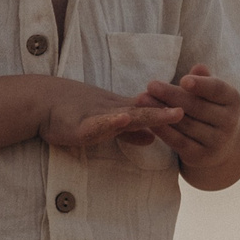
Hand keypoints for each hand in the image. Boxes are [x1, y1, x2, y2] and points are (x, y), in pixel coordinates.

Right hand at [36, 80, 184, 150]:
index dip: (172, 110)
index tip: (199, 108)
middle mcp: (113, 111)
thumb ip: (127, 131)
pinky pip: (97, 125)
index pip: (151, 110)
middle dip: (172, 111)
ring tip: (174, 113)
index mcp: (120, 112)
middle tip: (198, 108)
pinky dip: (111, 122)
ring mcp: (98, 117)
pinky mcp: (80, 126)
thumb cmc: (67, 114)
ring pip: (128, 116)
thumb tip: (152, 137)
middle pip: (147, 111)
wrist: (39, 103)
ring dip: (151, 114)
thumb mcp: (103, 124)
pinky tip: (123, 119)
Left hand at [139, 64, 239, 171]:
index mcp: (232, 99)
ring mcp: (216, 141)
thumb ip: (204, 80)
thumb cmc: (210, 109)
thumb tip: (198, 67)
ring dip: (162, 111)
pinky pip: (179, 142)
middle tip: (151, 85)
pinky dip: (163, 131)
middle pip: (197, 106)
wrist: (221, 145)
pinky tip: (148, 121)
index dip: (202, 85)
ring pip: (186, 124)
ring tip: (141, 100)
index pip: (218, 89)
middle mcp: (229, 121)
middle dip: (172, 95)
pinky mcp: (201, 156)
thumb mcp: (212, 94)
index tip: (183, 79)